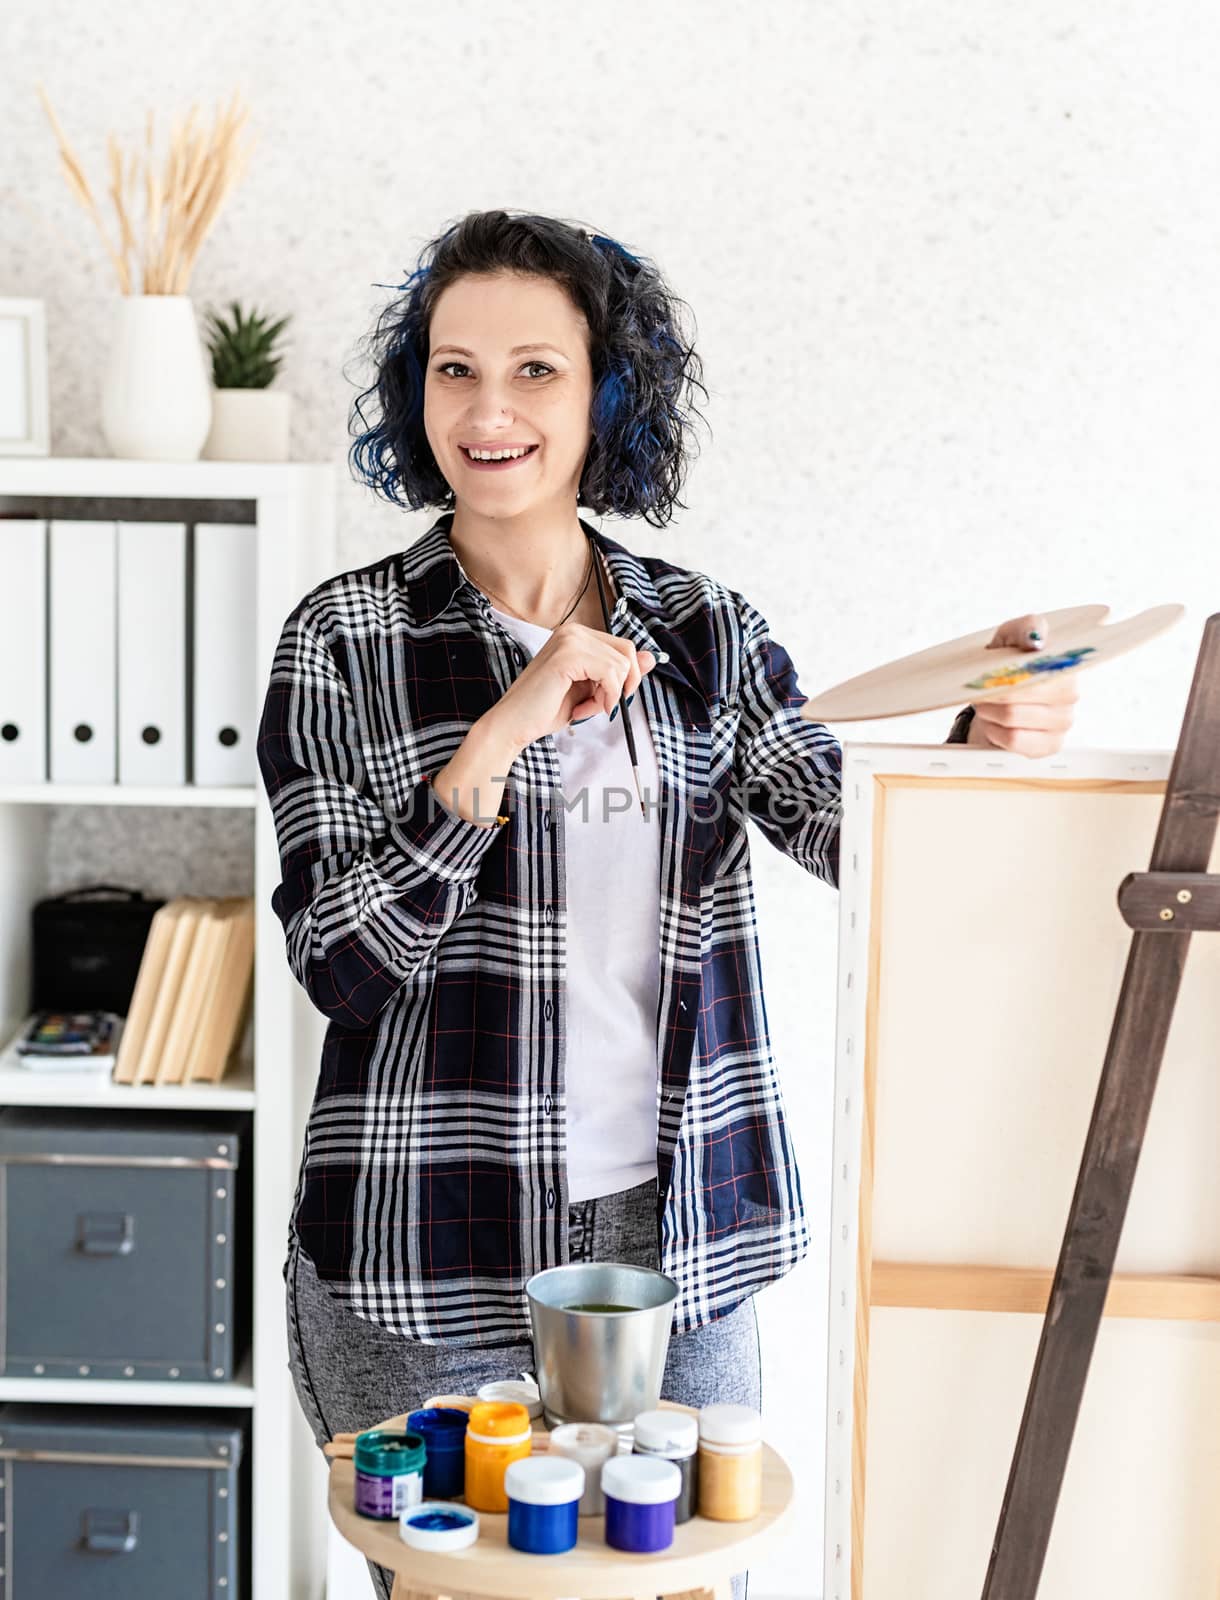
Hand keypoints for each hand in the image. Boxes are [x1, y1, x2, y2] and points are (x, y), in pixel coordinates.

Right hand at [484, 621, 655, 751]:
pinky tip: (583, 710)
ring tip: (584, 709)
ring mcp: (569, 639)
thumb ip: (619, 672)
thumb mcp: (592, 689)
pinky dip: (605, 697)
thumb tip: (653, 657)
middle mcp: (573, 630)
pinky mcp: (568, 654)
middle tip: (598, 706)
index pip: (624, 647)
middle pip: (627, 651)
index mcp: (577, 635)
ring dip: (609, 696)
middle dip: (621, 685)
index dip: (625, 678)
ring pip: (621, 665)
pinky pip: (610, 673)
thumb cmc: (547, 709)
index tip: (606, 699)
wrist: (514, 724)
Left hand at [964, 612, 1078, 756]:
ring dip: (990, 713)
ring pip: (1012, 721)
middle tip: (981, 691)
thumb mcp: (1012, 635)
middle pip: (1017, 701)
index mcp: (1066, 666)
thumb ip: (1027, 628)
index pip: (1038, 675)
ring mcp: (1063, 722)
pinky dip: (996, 731)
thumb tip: (1036, 640)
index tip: (993, 675)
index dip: (1008, 677)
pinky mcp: (1051, 745)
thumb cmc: (1009, 660)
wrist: (1000, 691)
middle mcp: (1070, 695)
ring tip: (988, 705)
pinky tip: (995, 723)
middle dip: (990, 696)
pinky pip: (1014, 740)